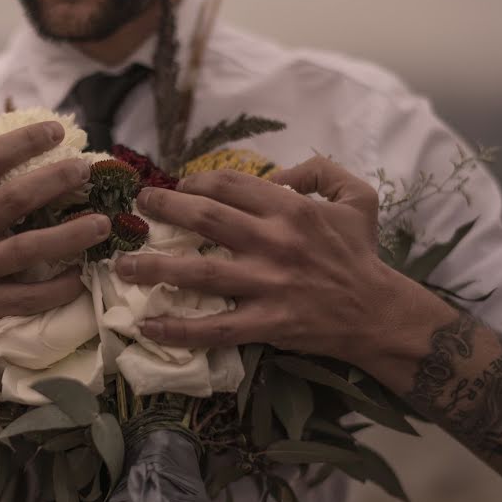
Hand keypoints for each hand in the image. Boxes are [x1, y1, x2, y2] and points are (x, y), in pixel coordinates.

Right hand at [0, 122, 110, 349]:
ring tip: (102, 223)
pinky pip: (29, 298)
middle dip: (56, 180)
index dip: (23, 140)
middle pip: (14, 199)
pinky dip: (58, 289)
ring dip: (70, 236)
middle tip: (86, 169)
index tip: (55, 131)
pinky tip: (82, 276)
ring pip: (29, 249)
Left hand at [115, 156, 405, 362]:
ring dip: (156, 267)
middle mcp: (275, 242)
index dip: (196, 182)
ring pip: (200, 272)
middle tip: (137, 208)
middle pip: (206, 219)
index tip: (178, 187)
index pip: (231, 185)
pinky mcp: (267, 323)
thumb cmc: (361, 253)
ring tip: (122, 265)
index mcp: (292, 209)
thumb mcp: (356, 196)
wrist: (378, 312)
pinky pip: (216, 328)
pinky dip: (180, 330)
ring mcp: (269, 285)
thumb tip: (275, 173)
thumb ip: (319, 171)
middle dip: (164, 209)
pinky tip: (148, 327)